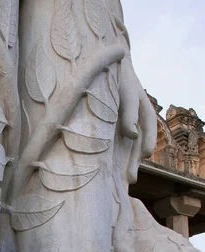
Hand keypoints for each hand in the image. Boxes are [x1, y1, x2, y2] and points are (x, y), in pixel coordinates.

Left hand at [119, 55, 156, 182]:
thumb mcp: (125, 92)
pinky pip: (117, 148)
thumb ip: (129, 112)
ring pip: (129, 149)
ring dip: (128, 164)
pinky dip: (116, 159)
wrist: (104, 68)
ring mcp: (124, 127)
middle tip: (131, 178)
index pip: (149, 127)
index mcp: (144, 109)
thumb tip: (132, 135)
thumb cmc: (118, 78)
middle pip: (139, 143)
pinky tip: (113, 172)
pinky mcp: (112, 132)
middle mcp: (137, 121)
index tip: (145, 154)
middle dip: (135, 161)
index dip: (147, 141)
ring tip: (127, 180)